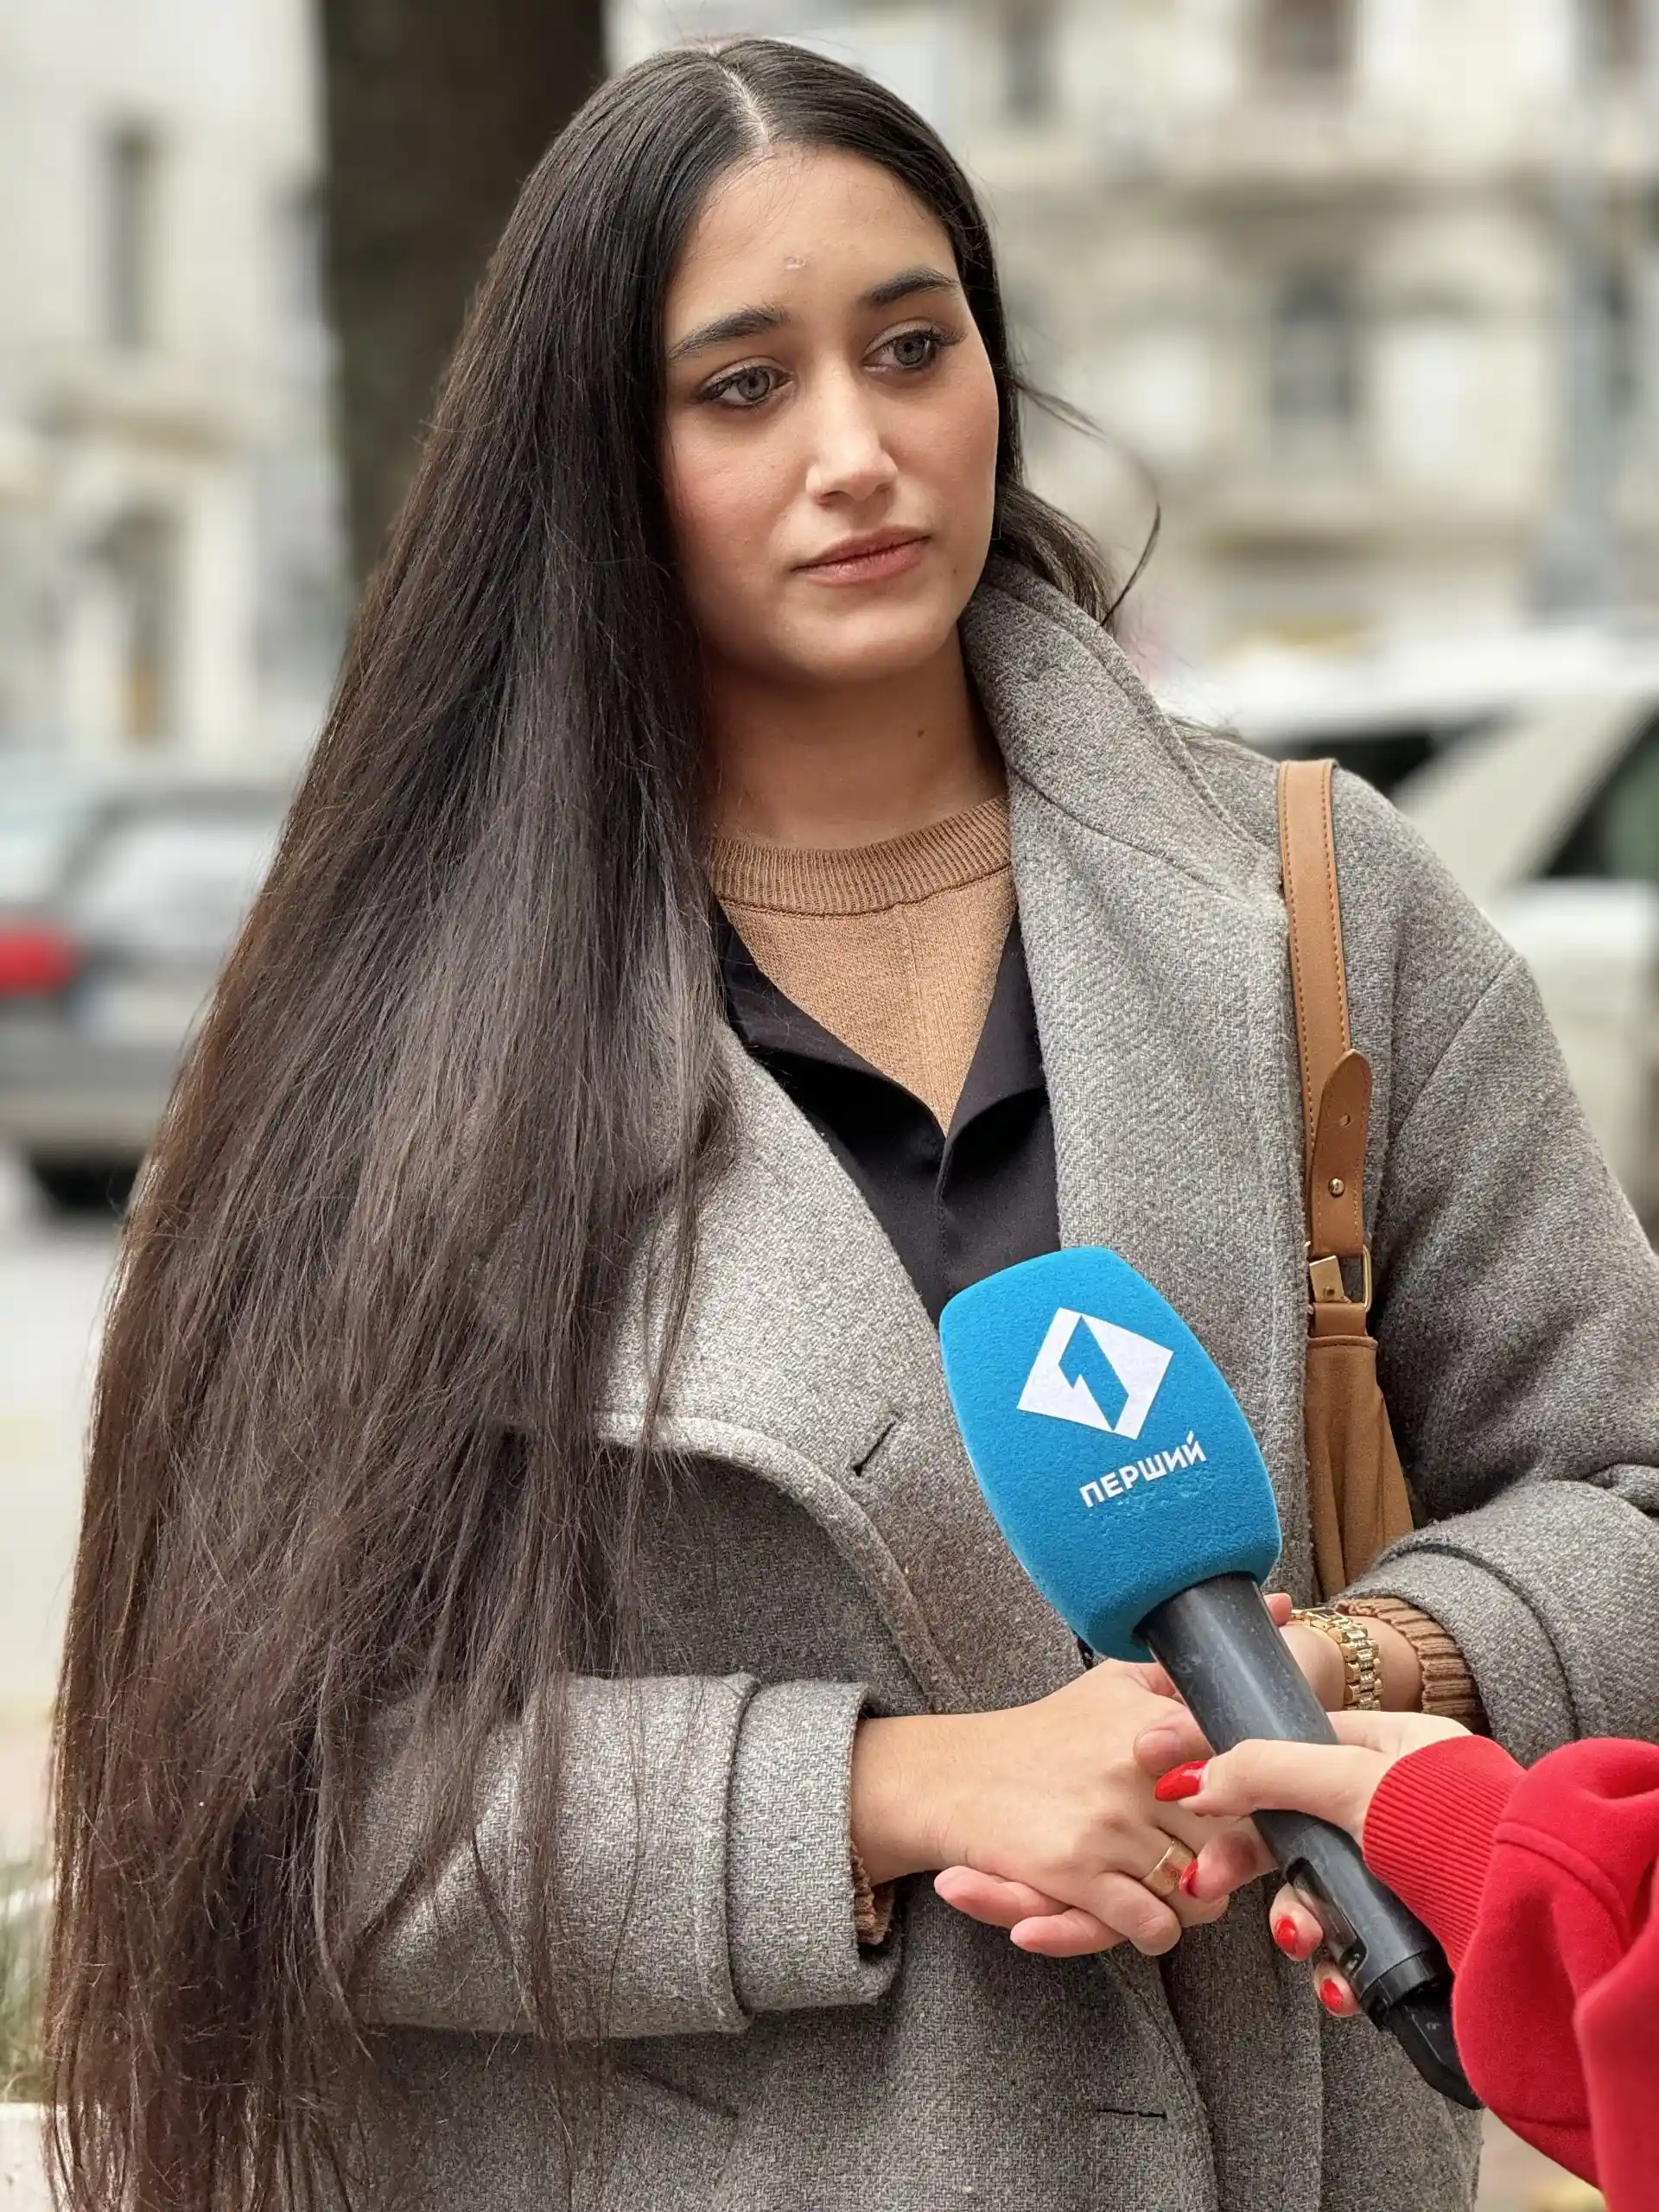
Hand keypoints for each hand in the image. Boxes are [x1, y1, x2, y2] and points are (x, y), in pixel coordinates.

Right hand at [931, 1594, 1346, 1956]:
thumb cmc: (1046, 1732)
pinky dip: (1157, 1927)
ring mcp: (1106, 1824)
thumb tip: (1282, 1606)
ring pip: (1200, 1891)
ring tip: (1180, 1883)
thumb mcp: (1115, 1684)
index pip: (1244, 1767)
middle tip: (1218, 1856)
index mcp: (1151, 1721)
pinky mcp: (1077, 1873)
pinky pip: (1154, 1924)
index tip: (1257, 1804)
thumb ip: (1192, 1666)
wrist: (954, 1776)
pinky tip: (1144, 1909)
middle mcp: (1133, 1770)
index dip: (1262, 1795)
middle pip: (1232, 1838)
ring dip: (1197, 1898)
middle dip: (1234, 1857)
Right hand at [1138, 1704, 1469, 2013]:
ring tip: (1302, 1940)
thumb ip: (1267, 1772)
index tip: (1181, 1790)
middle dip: (1249, 1861)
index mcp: (1398, 1751)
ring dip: (1297, 1921)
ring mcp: (1406, 1877)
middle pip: (1296, 1830)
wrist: (1534, 1927)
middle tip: (1204, 1882)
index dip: (1237, 1769)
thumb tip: (1191, 1779)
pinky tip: (1339, 1983)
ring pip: (1318, 1896)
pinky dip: (1336, 1970)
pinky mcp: (1413, 1939)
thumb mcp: (1355, 1782)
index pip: (1296, 1747)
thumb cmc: (1459, 1832)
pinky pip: (1350, 1951)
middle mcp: (1402, 1811)